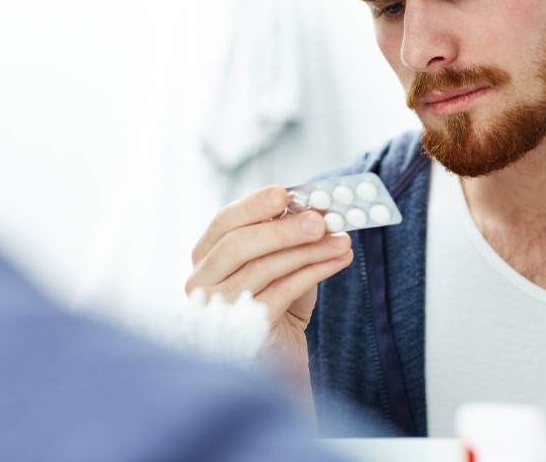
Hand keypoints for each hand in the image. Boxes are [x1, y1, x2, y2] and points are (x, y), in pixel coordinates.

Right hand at [185, 185, 353, 387]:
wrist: (282, 352)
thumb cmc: (279, 298)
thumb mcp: (282, 259)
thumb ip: (289, 233)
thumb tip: (317, 207)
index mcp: (207, 255)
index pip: (224, 222)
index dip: (253, 205)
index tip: (285, 193)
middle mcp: (203, 281)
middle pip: (238, 245)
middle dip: (283, 229)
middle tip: (320, 220)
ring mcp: (218, 309)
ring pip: (263, 269)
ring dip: (308, 250)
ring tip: (342, 240)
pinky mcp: (243, 332)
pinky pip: (281, 293)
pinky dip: (313, 273)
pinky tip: (338, 261)